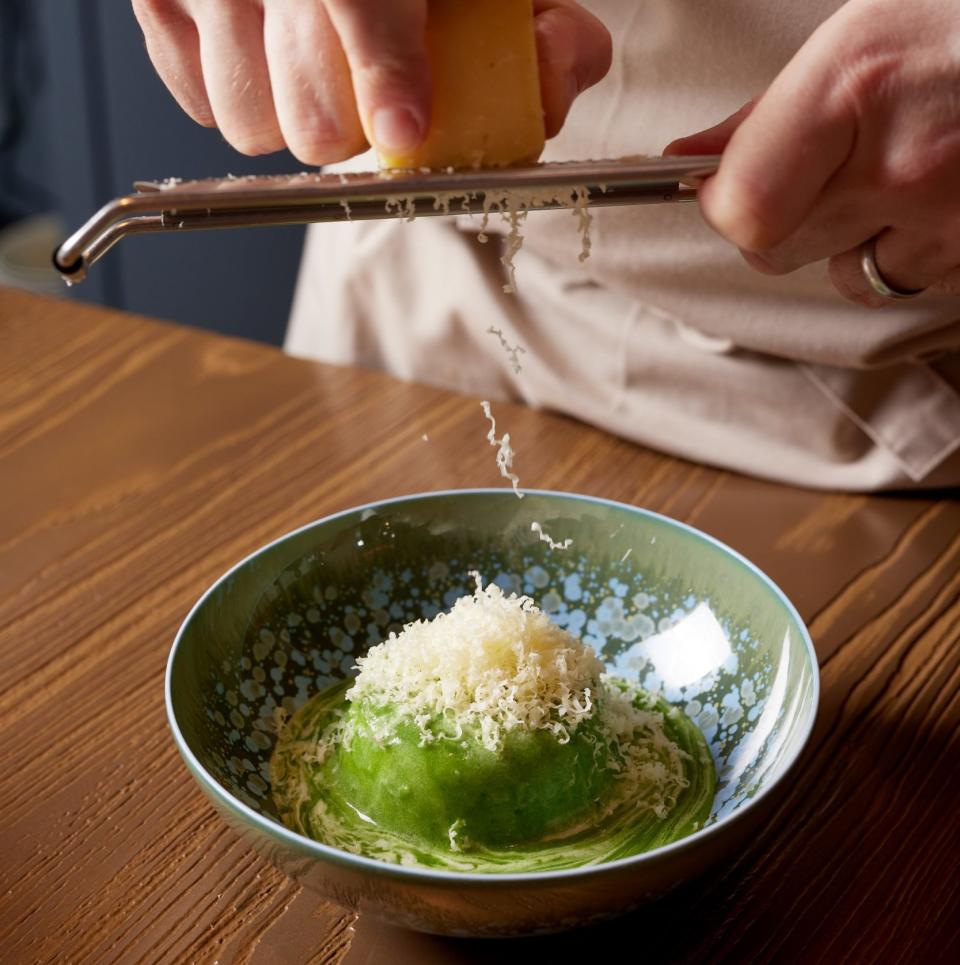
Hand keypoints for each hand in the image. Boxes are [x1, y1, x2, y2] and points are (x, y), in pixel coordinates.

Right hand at [132, 0, 609, 164]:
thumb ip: (543, 32)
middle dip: (350, 127)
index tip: (406, 126)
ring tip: (316, 73)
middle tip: (369, 100)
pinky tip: (269, 58)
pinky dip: (239, 95)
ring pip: (247, 123)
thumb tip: (554, 77)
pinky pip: (199, 101)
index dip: (383, 69)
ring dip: (293, 119)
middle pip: (308, 114)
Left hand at [665, 0, 959, 306]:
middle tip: (827, 175)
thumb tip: (687, 161)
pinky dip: (912, 252)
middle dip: (784, 224)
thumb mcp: (859, 40)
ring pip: (846, 276)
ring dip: (855, 242)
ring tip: (906, 176)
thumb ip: (762, 117)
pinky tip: (944, 196)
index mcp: (855, 87)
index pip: (745, 210)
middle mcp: (905, 162)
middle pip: (778, 251)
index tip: (729, 195)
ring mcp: (955, 218)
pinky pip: (910, 282)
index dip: (727, 209)